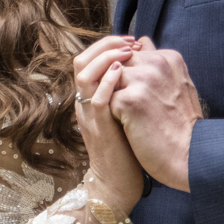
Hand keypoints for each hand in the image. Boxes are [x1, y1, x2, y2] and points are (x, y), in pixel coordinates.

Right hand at [72, 36, 145, 210]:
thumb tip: (142, 65)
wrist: (118, 183)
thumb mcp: (124, 112)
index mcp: (89, 98)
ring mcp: (89, 116)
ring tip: (128, 52)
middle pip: (81, 61)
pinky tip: (124, 72)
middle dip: (105, 45)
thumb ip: (126, 90)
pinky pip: (97, 99)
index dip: (107, 45)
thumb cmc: (127, 148)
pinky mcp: (99, 129)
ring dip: (106, 58)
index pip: (87, 59)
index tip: (132, 40)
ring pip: (84, 75)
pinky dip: (108, 81)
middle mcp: (84, 103)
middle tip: (130, 41)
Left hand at [110, 37, 204, 191]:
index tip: (144, 95)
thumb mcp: (177, 82)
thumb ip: (157, 61)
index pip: (133, 53)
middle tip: (135, 107)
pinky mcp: (129, 100)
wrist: (189, 155)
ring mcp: (143, 80)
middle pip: (118, 64)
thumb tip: (141, 40)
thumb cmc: (181, 123)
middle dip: (119, 84)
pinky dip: (113, 114)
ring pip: (109, 80)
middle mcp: (157, 63)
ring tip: (133, 116)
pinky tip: (131, 126)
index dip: (131, 75)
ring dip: (115, 98)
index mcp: (169, 58)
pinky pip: (106, 99)